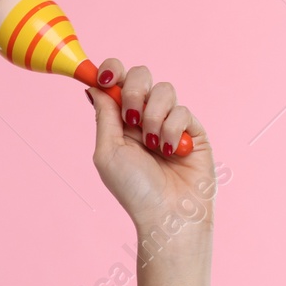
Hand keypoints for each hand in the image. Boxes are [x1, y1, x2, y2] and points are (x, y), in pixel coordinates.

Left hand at [85, 59, 216, 232]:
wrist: (168, 214)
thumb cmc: (134, 189)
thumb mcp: (108, 152)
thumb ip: (104, 116)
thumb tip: (93, 84)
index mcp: (119, 121)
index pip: (116, 81)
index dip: (111, 70)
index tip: (107, 77)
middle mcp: (144, 117)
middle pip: (141, 75)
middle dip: (134, 91)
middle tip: (132, 117)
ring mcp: (169, 122)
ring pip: (164, 89)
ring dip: (154, 116)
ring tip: (153, 144)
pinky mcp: (192, 130)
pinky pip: (182, 110)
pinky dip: (172, 131)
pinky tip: (170, 152)